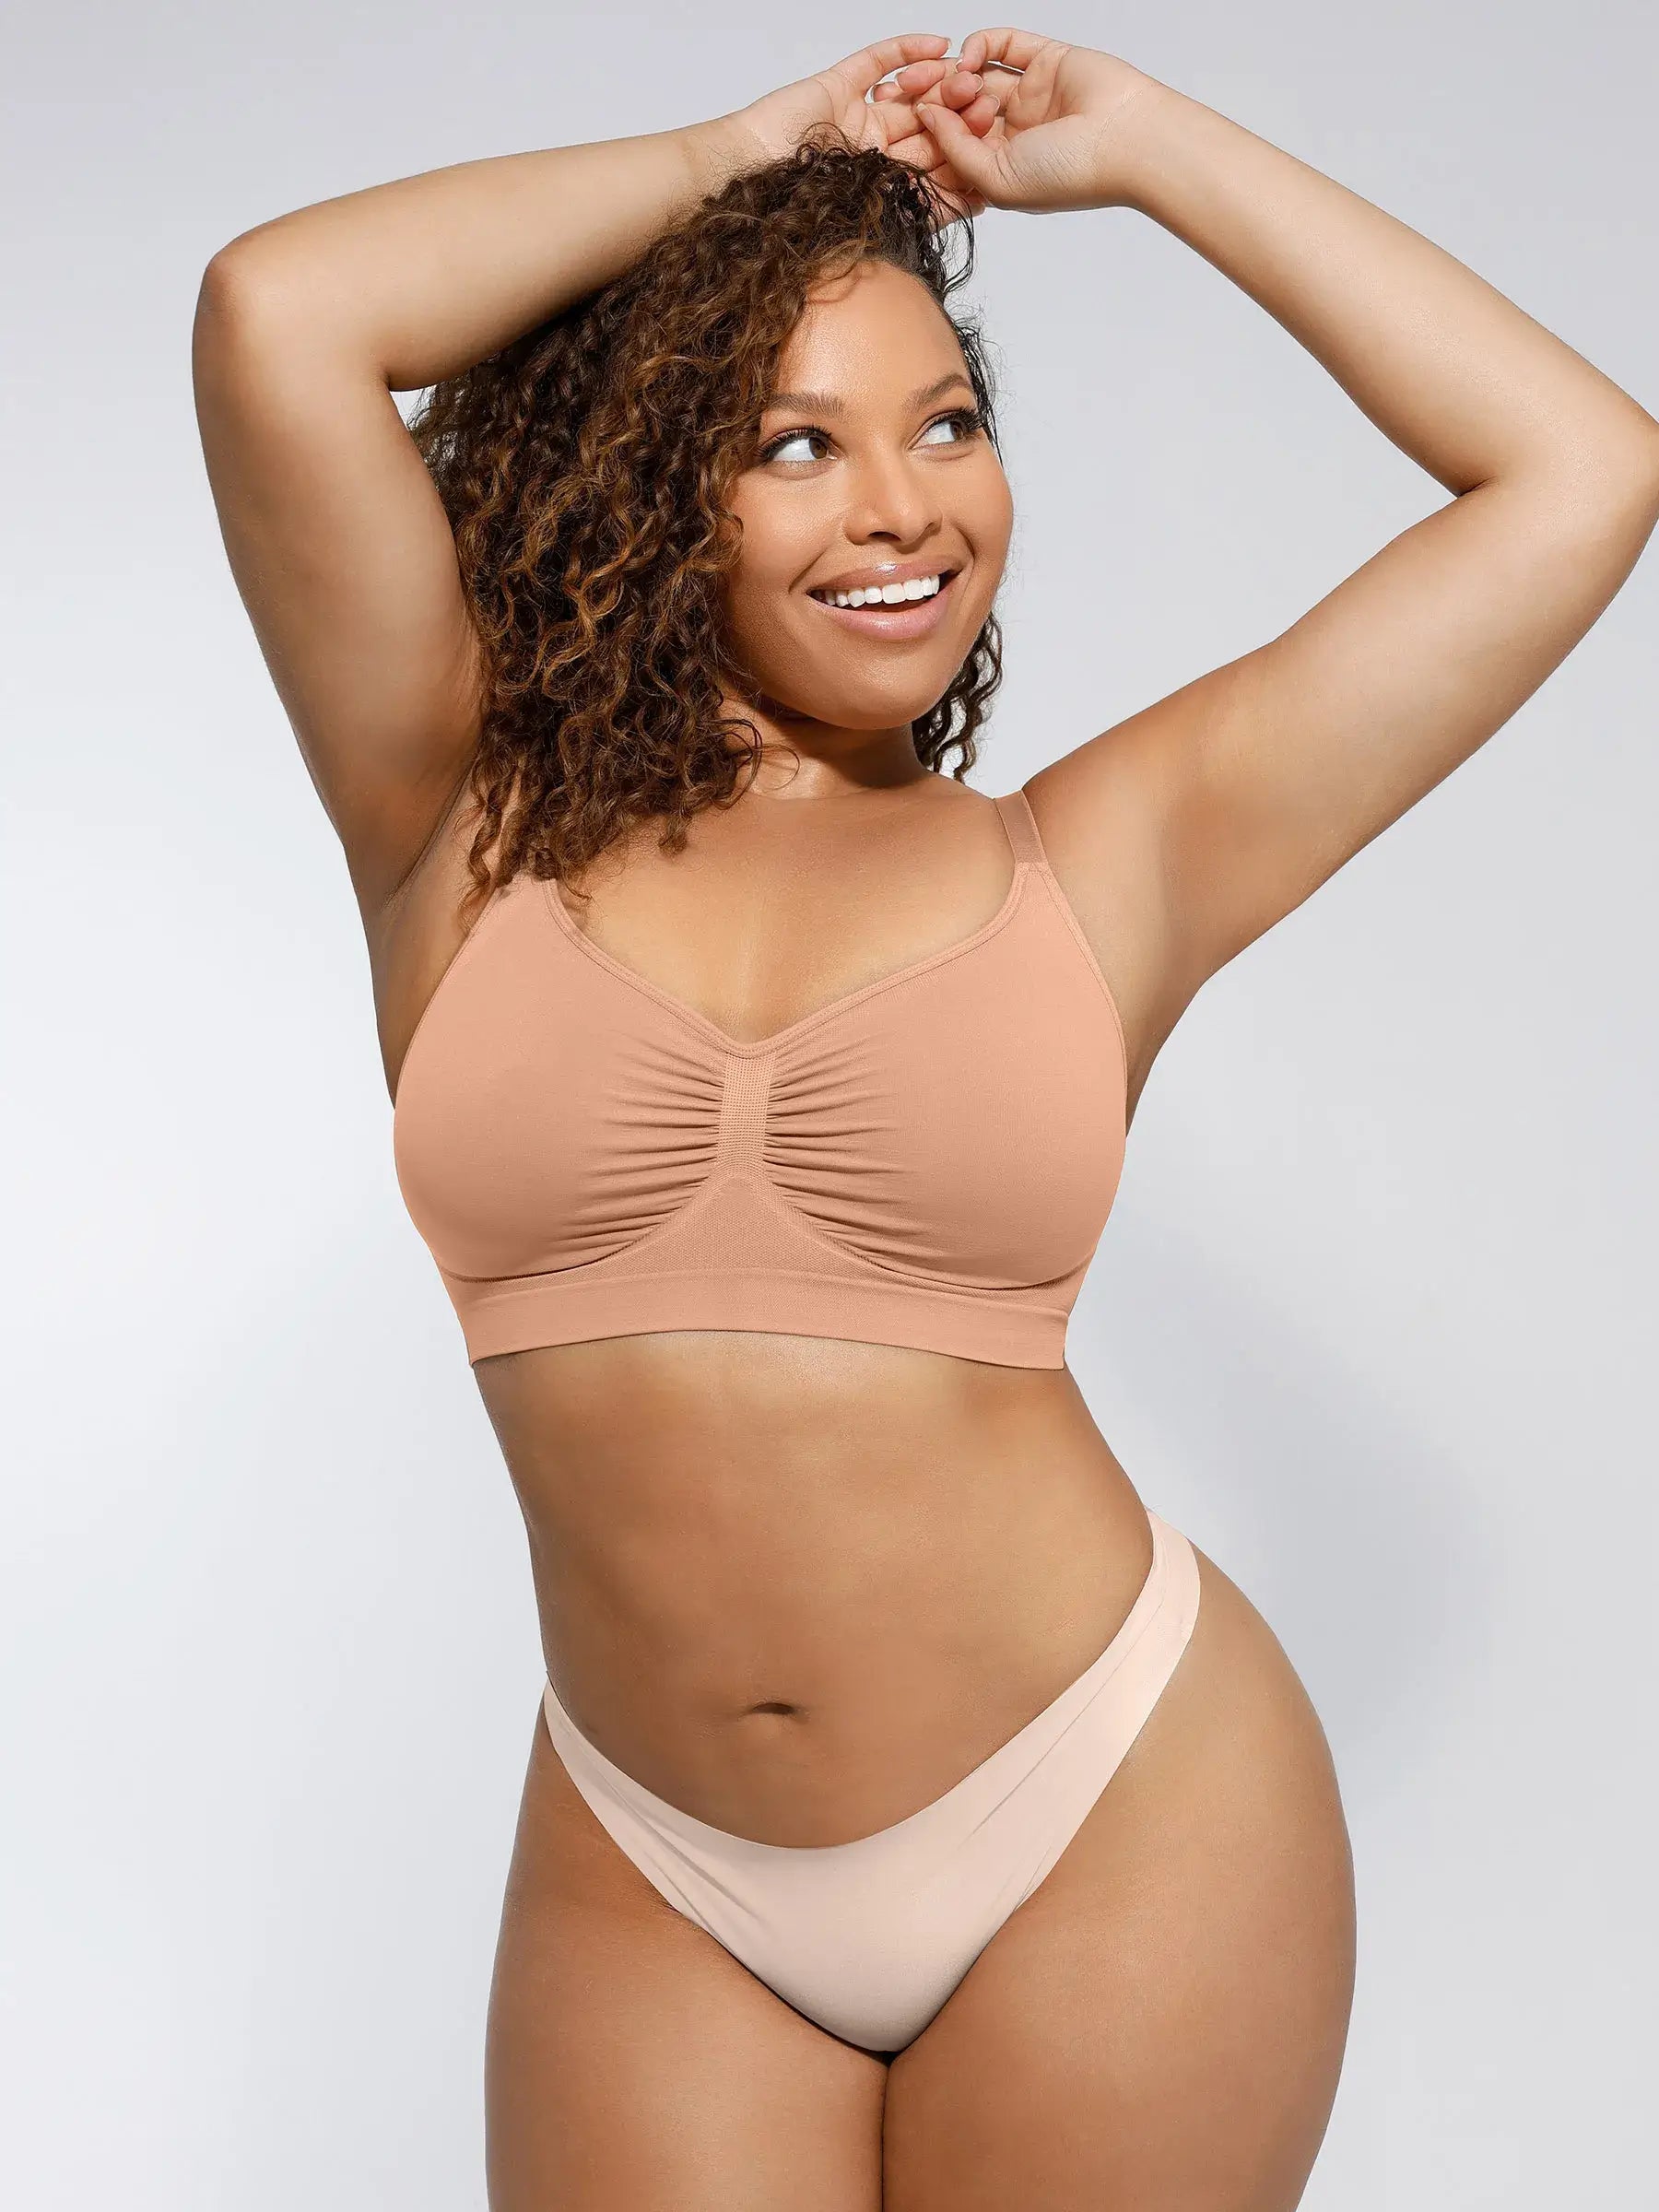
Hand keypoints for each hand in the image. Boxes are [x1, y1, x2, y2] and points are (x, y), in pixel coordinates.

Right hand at [692, 36, 1002, 229]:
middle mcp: (872, 150)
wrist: (748, 183)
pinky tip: (940, 44)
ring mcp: (857, 114)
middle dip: (958, 121)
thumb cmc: (796, 208)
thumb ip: (919, 210)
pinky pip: (880, 59)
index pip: (931, 173)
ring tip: (969, 80)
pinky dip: (908, 50)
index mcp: (880, 186)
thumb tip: (971, 208)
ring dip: (941, 86)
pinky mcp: (839, 83)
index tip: (996, 161)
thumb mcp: (873, 216)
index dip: (963, 165)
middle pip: (925, 130)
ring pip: (910, 94)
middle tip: (990, 112)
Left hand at [907, 29, 1164, 213]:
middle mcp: (1012, 133)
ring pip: (976, 75)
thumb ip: (956, 151)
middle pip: (958, 108)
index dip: (923, 131)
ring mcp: (1028, 95)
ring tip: (952, 82)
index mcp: (1000, 169)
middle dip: (931, 98)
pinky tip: (971, 56)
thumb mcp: (997, 180)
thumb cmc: (1068, 174)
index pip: (951, 145)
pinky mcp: (1044, 60)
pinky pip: (1004, 44)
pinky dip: (981, 44)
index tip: (896, 121)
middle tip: (906, 91)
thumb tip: (927, 116)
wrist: (1125, 141)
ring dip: (954, 74)